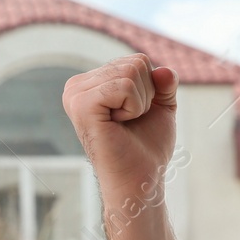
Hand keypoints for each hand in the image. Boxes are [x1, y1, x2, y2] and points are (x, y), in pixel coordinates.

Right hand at [62, 54, 177, 194]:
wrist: (139, 179)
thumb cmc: (146, 147)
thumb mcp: (160, 107)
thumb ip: (164, 83)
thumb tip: (163, 70)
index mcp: (90, 83)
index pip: (136, 60)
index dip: (149, 89)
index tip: (135, 115)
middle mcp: (77, 86)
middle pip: (135, 63)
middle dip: (146, 94)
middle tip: (131, 122)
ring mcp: (75, 94)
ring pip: (131, 72)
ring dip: (140, 103)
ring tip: (124, 124)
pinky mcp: (81, 105)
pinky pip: (125, 86)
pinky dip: (134, 107)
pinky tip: (118, 125)